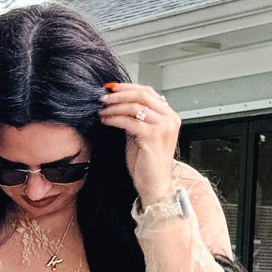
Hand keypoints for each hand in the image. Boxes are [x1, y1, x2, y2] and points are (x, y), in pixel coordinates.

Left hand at [99, 82, 181, 206]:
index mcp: (170, 115)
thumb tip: (117, 101)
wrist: (154, 184)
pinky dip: (114, 119)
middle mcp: (170, 119)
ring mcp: (162, 127)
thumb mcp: (142, 132)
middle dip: (119, 95)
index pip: (148, 92)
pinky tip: (105, 120)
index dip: (128, 87)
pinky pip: (128, 121)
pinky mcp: (152, 136)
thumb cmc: (147, 161)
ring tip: (102, 110)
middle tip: (103, 98)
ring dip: (114, 107)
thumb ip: (136, 116)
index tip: (111, 88)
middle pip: (142, 95)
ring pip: (134, 107)